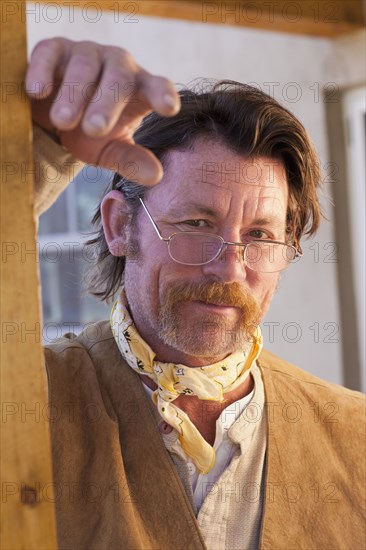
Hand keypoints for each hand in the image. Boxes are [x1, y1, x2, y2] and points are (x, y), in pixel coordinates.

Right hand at [25, 38, 180, 184]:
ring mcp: (87, 53)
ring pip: (85, 67)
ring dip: (74, 94)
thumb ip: (132, 161)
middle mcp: (118, 65)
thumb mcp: (111, 149)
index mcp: (139, 88)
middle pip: (119, 79)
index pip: (158, 87)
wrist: (53, 117)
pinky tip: (38, 91)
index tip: (169, 108)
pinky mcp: (55, 49)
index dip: (163, 95)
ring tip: (64, 121)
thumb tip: (156, 177)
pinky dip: (44, 71)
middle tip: (94, 129)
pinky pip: (50, 55)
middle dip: (107, 104)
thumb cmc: (90, 131)